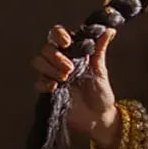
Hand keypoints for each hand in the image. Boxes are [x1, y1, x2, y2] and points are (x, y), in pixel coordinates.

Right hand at [29, 23, 118, 143]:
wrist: (98, 118)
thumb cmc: (101, 93)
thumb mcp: (101, 70)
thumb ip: (99, 50)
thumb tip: (109, 30)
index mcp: (72, 52)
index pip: (57, 35)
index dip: (58, 35)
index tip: (67, 42)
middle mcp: (59, 61)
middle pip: (45, 48)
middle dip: (56, 56)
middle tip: (70, 69)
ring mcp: (52, 75)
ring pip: (38, 61)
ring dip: (50, 68)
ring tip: (65, 79)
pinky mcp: (48, 91)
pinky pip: (37, 82)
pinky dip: (44, 82)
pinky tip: (55, 87)